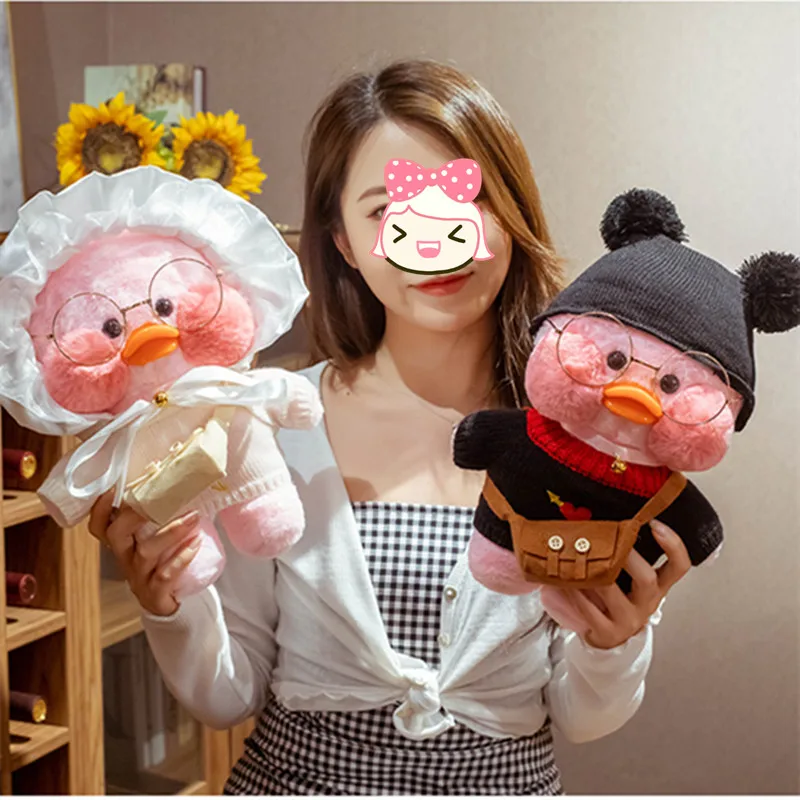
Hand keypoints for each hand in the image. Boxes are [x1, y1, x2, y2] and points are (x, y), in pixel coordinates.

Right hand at [87, 490, 202, 616]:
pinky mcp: (154, 593)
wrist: (167, 602)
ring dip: (171, 532)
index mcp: (122, 543)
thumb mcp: (153, 540)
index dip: (100, 508)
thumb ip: (158, 517)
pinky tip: (196, 542)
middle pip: (116, 534)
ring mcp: (138, 577)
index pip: (100, 526)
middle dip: (135, 514)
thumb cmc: (161, 563)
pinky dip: (182, 557)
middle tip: (160, 497)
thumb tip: (181, 482)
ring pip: (146, 552)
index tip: (112, 488)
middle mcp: (124, 558)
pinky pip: (166, 574)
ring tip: (193, 517)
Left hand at [549, 520, 691, 648]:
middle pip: (646, 579)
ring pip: (611, 592)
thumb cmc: (619, 601)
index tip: (655, 524)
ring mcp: (628, 620)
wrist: (610, 638)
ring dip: (593, 572)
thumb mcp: (632, 581)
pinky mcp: (607, 632)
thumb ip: (628, 556)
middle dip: (627, 557)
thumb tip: (605, 517)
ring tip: (578, 556)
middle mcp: (646, 603)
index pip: (679, 566)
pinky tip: (564, 580)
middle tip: (610, 540)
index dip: (672, 545)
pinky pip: (588, 609)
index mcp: (658, 587)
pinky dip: (574, 592)